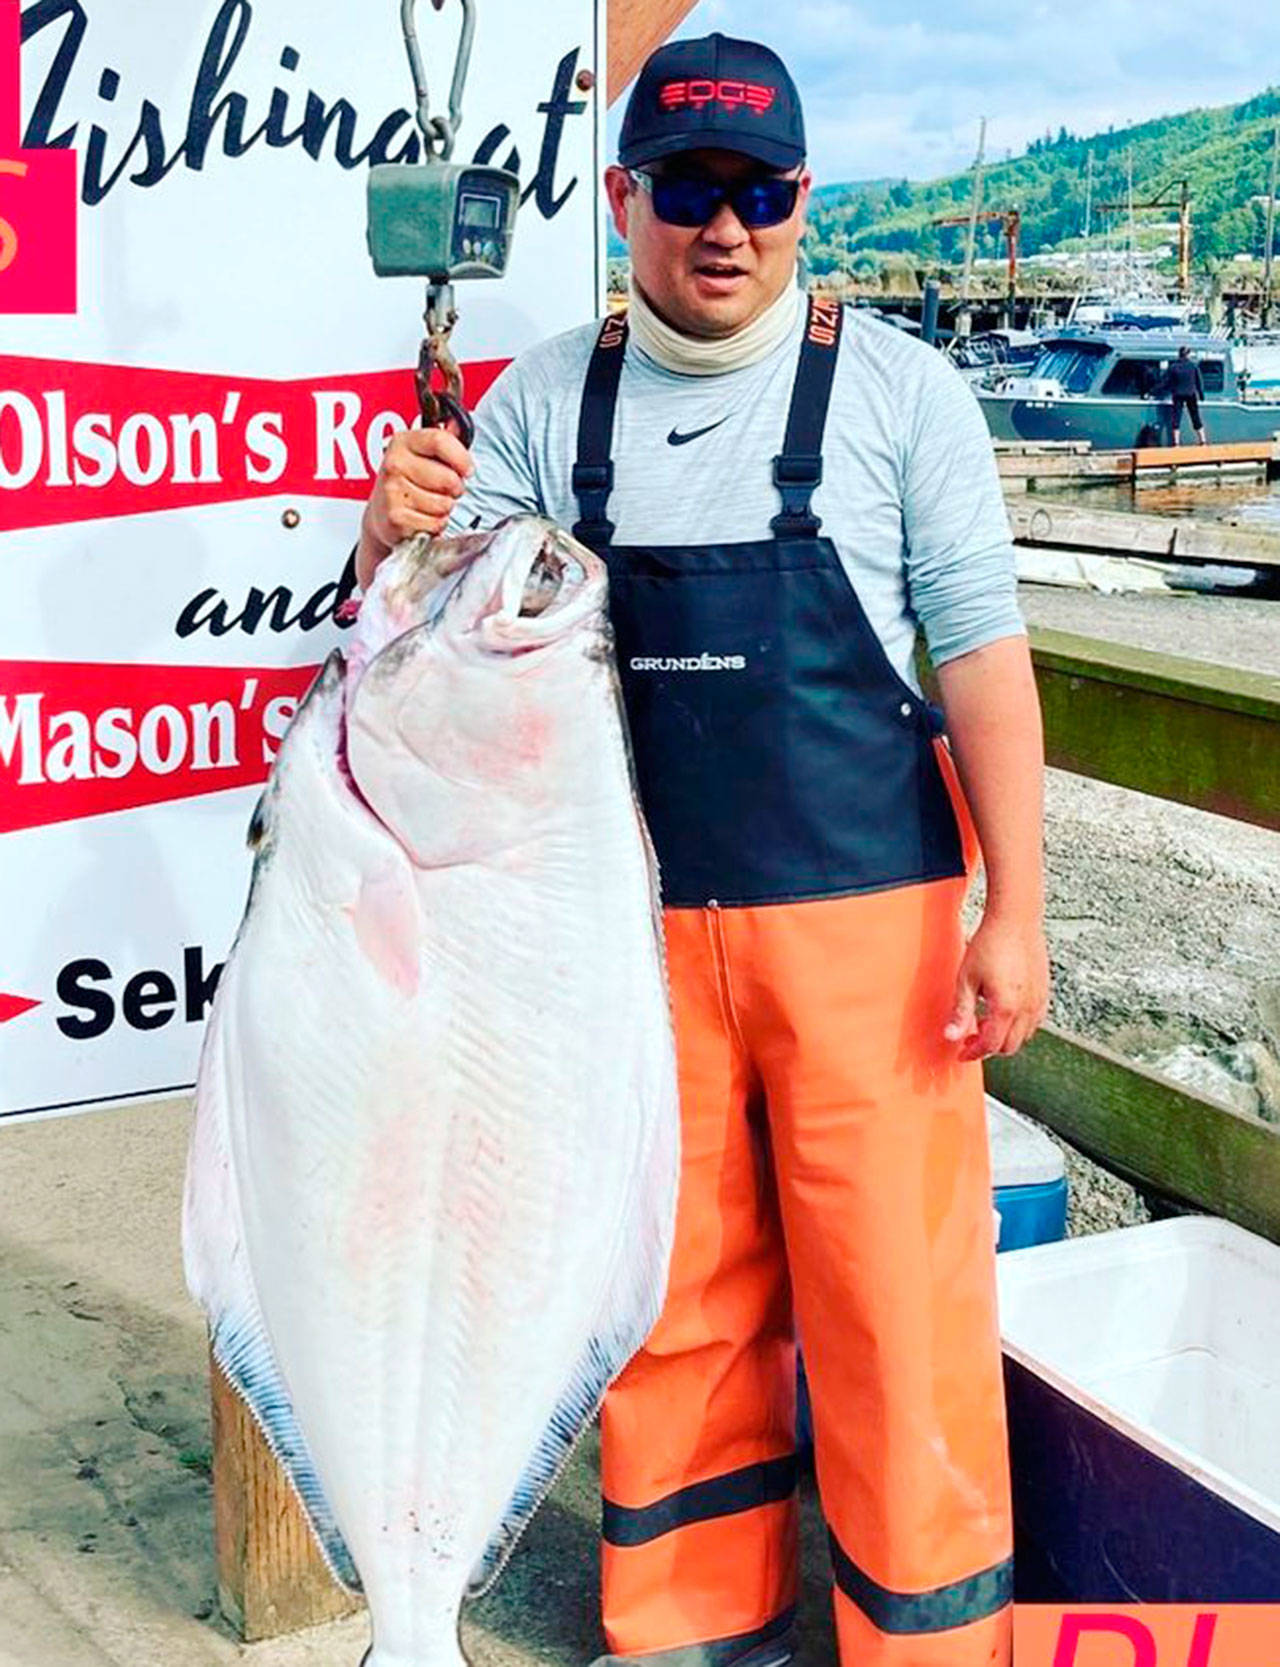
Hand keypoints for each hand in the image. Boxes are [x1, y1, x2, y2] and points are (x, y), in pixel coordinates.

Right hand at [357, 423, 473, 588]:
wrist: (381, 515)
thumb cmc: (407, 482)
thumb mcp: (421, 455)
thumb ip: (443, 441)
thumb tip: (459, 423)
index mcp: (403, 442)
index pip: (440, 441)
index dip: (462, 458)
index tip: (467, 470)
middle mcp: (394, 464)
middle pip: (449, 478)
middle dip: (455, 489)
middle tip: (444, 490)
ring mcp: (393, 492)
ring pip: (445, 504)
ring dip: (444, 508)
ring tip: (430, 504)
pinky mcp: (396, 518)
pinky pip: (436, 523)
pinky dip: (436, 525)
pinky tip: (423, 518)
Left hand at [943, 914, 1048, 1062]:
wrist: (1015, 920)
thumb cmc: (991, 943)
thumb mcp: (966, 979)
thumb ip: (960, 1011)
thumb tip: (951, 1035)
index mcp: (1006, 1008)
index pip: (990, 1045)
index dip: (973, 1053)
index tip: (961, 1052)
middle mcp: (1027, 1008)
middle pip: (1009, 1046)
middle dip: (988, 1048)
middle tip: (971, 1038)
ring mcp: (1038, 1000)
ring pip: (1024, 1035)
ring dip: (1005, 1037)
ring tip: (986, 1023)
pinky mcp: (1044, 990)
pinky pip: (1035, 1020)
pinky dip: (1020, 1025)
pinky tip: (1006, 1011)